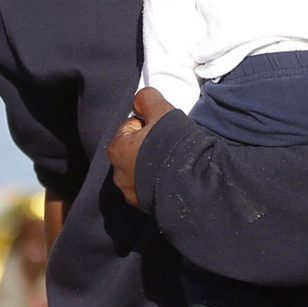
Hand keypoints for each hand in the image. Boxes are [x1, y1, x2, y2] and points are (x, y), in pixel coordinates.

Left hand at [107, 88, 174, 209]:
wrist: (190, 185)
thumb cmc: (172, 145)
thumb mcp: (161, 111)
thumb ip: (146, 99)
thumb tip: (140, 99)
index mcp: (117, 148)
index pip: (131, 126)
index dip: (150, 124)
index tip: (164, 129)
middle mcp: (118, 173)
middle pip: (135, 150)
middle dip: (149, 147)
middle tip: (170, 146)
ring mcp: (131, 193)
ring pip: (141, 171)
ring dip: (153, 166)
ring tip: (174, 164)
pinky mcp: (145, 208)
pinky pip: (150, 188)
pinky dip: (159, 183)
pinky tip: (174, 179)